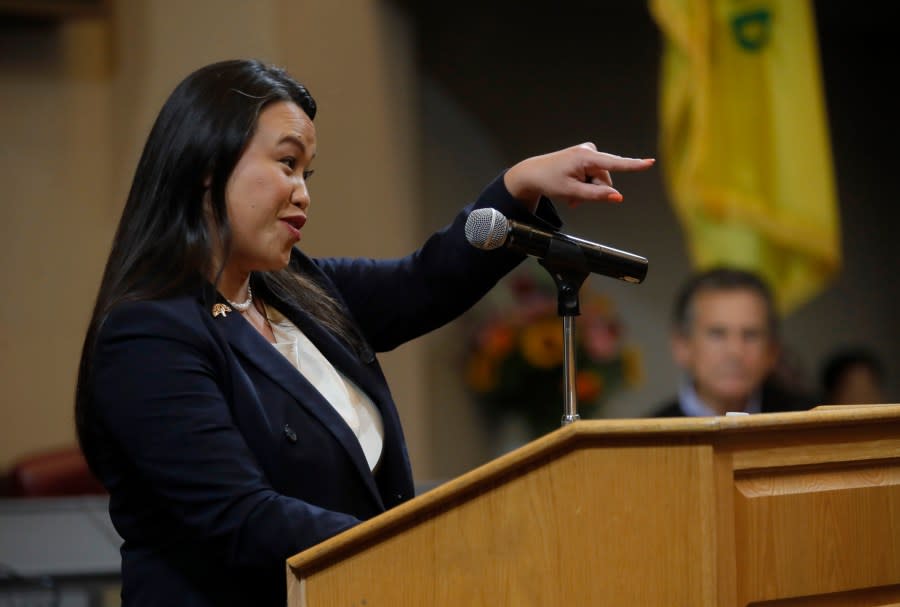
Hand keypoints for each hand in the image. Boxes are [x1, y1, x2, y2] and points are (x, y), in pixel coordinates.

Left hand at [503, 142, 654, 210]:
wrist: (533, 174)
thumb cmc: (549, 181)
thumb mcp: (572, 192)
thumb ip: (596, 195)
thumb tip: (618, 197)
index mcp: (585, 157)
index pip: (614, 164)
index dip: (634, 165)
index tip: (650, 162)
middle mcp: (589, 150)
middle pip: (605, 178)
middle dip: (594, 191)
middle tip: (575, 199)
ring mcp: (588, 152)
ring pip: (600, 178)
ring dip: (588, 189)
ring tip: (572, 194)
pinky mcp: (586, 155)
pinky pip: (594, 174)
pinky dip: (586, 183)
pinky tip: (573, 187)